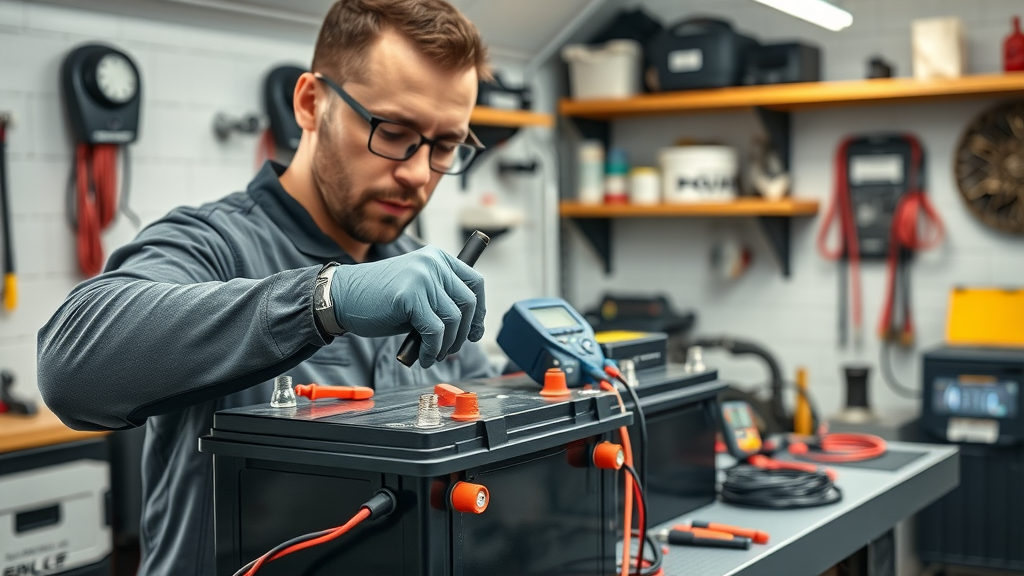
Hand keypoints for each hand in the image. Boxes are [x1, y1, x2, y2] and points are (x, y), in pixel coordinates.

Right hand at [330, 246, 485, 367]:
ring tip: (436, 354)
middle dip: (465, 331)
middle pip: (468, 302)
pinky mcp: (410, 296)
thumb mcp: (417, 293)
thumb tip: (472, 327)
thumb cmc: (379, 300)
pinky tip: (425, 357)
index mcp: (437, 258)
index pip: (475, 282)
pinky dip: (434, 349)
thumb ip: (441, 301)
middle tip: (452, 348)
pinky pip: (436, 331)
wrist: (342, 298)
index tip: (475, 330)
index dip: (479, 310)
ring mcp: (422, 278)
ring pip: (454, 319)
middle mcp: (433, 263)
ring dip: (448, 344)